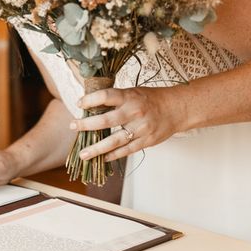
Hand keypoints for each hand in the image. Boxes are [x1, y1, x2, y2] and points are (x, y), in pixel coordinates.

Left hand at [71, 87, 186, 162]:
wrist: (177, 109)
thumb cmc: (151, 99)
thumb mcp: (133, 92)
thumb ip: (115, 98)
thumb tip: (90, 104)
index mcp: (130, 97)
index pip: (106, 96)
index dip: (90, 100)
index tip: (79, 103)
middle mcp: (134, 113)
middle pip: (106, 121)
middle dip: (86, 125)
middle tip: (73, 126)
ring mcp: (140, 129)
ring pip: (115, 141)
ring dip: (97, 148)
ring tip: (83, 154)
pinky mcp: (146, 141)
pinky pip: (127, 150)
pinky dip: (113, 155)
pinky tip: (102, 158)